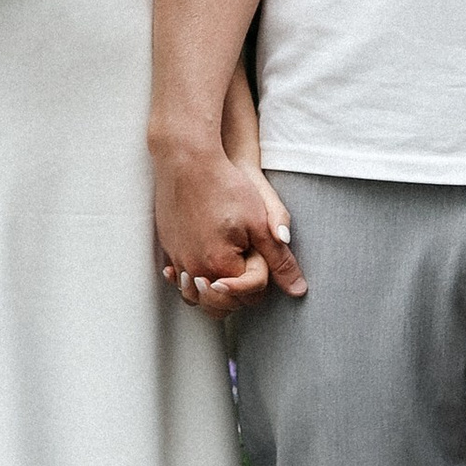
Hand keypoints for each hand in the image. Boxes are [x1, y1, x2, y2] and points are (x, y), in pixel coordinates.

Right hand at [152, 133, 305, 313]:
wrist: (187, 160)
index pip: (248, 297)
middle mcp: (194, 269)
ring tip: (224, 279)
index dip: (260, 284)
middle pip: (219, 306)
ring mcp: (177, 259)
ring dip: (209, 294)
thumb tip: (298, 289)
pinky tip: (200, 269)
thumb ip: (279, 260)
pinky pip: (177, 278)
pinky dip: (190, 280)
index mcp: (220, 265)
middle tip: (245, 276)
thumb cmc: (225, 186)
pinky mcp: (167, 247)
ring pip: (193, 297)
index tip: (259, 260)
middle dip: (235, 297)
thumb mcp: (260, 222)